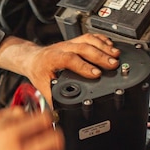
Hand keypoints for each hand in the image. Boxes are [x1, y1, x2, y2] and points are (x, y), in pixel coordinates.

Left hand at [0, 34, 120, 105]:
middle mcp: (62, 48)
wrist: (33, 58)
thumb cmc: (38, 71)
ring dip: (103, 47)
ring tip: (116, 55)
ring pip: (88, 40)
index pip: (70, 59)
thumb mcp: (42, 86)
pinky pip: (90, 36)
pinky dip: (102, 40)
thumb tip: (59, 113)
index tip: (97, 74)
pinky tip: (111, 46)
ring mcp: (69, 43)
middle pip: (83, 47)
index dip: (84, 66)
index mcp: (52, 58)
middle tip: (113, 64)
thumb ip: (52, 99)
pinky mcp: (75, 41)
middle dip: (100, 56)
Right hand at [0, 107, 63, 149]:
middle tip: (48, 132)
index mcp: (11, 134)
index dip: (47, 116)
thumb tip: (29, 111)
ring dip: (43, 149)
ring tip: (28, 148)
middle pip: (57, 140)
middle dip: (55, 134)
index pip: (45, 120)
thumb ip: (13, 114)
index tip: (46, 118)